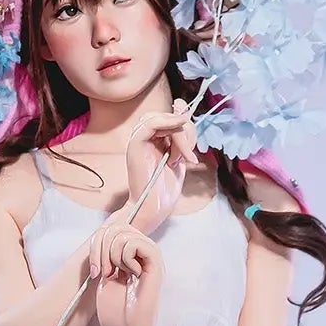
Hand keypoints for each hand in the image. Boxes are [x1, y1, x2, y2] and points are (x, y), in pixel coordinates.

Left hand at [91, 222, 162, 325]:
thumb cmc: (115, 313)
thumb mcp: (104, 276)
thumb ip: (106, 253)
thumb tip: (104, 231)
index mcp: (128, 256)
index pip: (111, 229)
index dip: (96, 244)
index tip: (96, 272)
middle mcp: (140, 253)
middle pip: (117, 226)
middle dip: (101, 248)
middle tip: (105, 273)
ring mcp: (148, 258)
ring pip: (125, 233)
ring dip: (113, 254)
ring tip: (118, 275)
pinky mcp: (155, 264)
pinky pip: (137, 243)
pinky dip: (126, 257)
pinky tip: (131, 274)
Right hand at [124, 98, 199, 235]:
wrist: (153, 209)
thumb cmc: (164, 191)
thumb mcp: (179, 159)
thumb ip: (182, 140)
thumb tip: (185, 116)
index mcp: (153, 142)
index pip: (167, 118)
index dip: (180, 117)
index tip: (189, 127)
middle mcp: (144, 139)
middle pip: (164, 116)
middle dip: (184, 130)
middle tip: (188, 155)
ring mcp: (138, 141)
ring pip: (159, 118)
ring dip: (178, 133)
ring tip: (182, 157)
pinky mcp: (135, 145)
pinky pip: (150, 124)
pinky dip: (167, 122)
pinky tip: (179, 129)